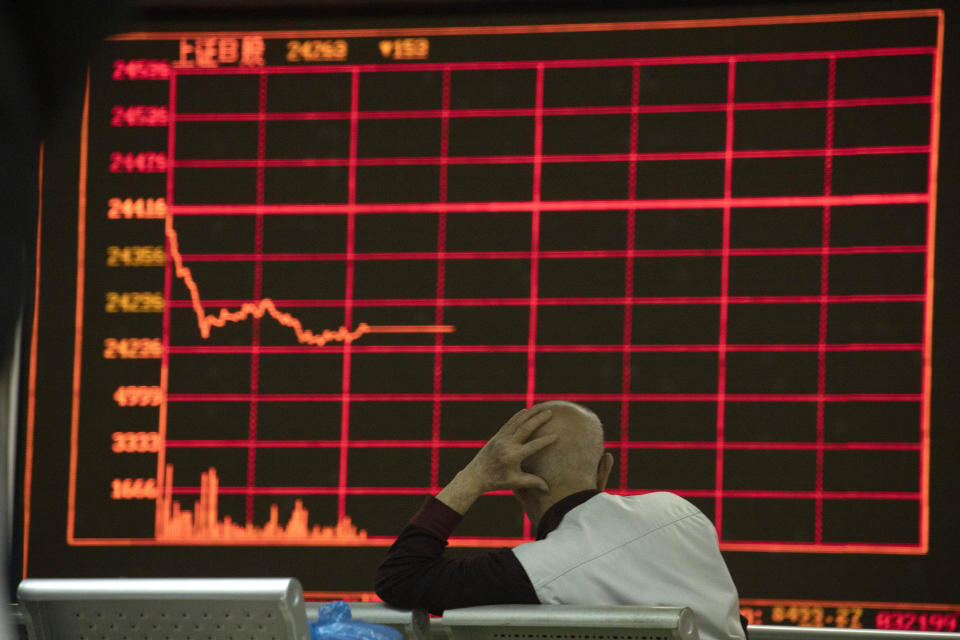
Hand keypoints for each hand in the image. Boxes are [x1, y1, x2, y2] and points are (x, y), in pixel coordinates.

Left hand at [436, 408, 556, 513]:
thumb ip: (532, 482)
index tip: (557, 435)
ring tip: (541, 407)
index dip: (545, 441)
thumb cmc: (497, 481)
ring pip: (517, 422)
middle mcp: (507, 444)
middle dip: (538, 419)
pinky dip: (518, 416)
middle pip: (525, 428)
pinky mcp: (497, 436)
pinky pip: (509, 423)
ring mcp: (501, 438)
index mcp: (513, 456)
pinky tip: (526, 411)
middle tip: (550, 412)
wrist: (476, 476)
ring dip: (530, 413)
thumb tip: (548, 489)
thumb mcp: (515, 483)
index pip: (533, 446)